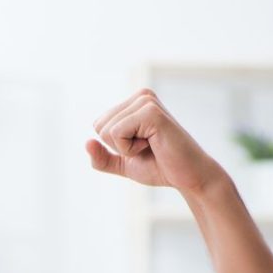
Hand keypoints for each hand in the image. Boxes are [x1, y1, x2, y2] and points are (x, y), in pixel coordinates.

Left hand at [86, 89, 224, 194]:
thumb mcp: (122, 164)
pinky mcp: (151, 112)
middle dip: (118, 146)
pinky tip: (152, 145)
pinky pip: (117, 134)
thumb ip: (101, 158)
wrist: (186, 176)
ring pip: (106, 131)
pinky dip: (130, 148)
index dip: (114, 146)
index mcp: (134, 103)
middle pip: (99, 126)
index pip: (98, 125)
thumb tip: (86, 143)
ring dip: (125, 148)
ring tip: (151, 145)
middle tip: (146, 147)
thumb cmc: (158, 167)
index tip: (139, 146)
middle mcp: (141, 96)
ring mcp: (146, 101)